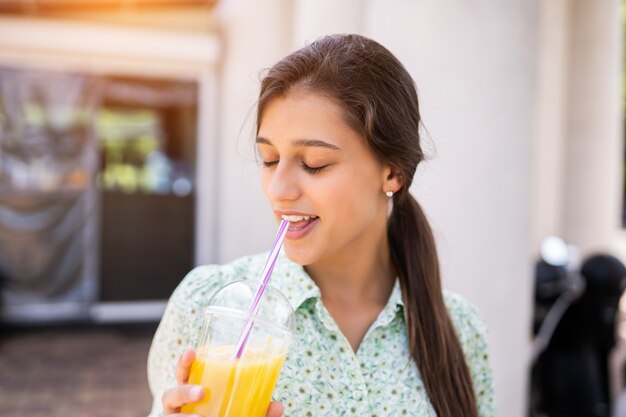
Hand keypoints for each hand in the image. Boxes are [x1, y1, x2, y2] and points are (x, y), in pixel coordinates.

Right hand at [162, 347, 283, 416]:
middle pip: (170, 395)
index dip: (185, 361)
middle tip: (202, 392)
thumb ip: (259, 409)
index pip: (185, 373)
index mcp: (194, 391)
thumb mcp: (246, 412)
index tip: (192, 350)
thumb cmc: (229, 416)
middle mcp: (180, 407)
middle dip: (183, 391)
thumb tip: (277, 405)